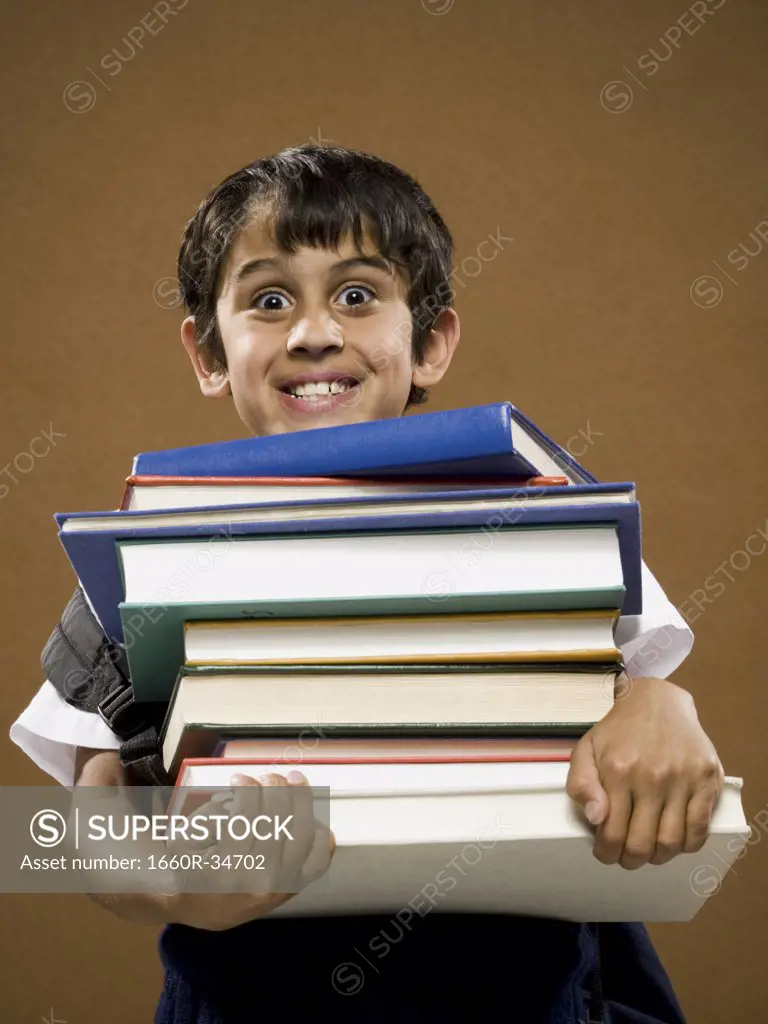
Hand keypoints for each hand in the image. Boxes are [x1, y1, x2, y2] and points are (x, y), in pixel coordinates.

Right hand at [76, 758, 334, 930]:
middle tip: (265, 774)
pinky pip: (304, 875)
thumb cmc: (129, 847)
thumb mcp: (101, 818)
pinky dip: (317, 845)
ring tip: (288, 780)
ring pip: (289, 860)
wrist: (144, 890)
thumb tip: (106, 755)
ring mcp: (247, 906)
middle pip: (265, 853)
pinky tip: (316, 816)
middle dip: (273, 805)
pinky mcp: (267, 900)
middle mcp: (219, 904)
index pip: (227, 854)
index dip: (241, 812)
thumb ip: (101, 785)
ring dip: (296, 813)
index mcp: (180, 885)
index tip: (237, 780)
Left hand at [566, 676, 723, 869]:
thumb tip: (595, 818)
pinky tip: (675, 840)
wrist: (657, 702)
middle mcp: (651, 777)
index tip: (605, 853)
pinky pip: (700, 829)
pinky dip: (687, 845)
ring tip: (649, 852)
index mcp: (618, 771)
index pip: (612, 833)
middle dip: (630, 860)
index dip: (606, 853)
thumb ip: (581, 784)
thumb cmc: (619, 730)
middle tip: (626, 858)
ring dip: (658, 857)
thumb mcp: (586, 749)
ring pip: (671, 842)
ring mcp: (682, 779)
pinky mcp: (706, 779)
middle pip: (642, 844)